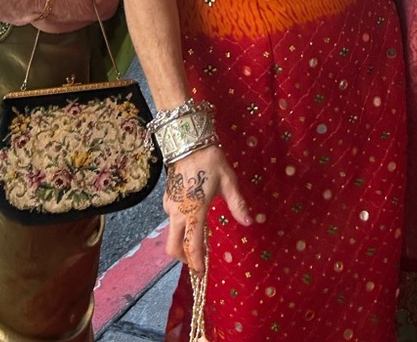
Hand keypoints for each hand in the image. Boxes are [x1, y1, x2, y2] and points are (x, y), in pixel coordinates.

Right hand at [163, 146, 250, 273]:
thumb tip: (249, 222)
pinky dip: (180, 227)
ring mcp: (169, 206)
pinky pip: (171, 219)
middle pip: (173, 247)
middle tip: (197, 261)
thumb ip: (237, 204)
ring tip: (199, 240)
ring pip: (171, 233)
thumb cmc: (211, 161)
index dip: (196, 263)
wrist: (189, 142)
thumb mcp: (228, 181)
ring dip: (182, 242)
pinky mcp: (167, 199)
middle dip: (183, 258)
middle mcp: (178, 213)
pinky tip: (193, 219)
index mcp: (194, 211)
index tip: (202, 273)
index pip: (192, 246)